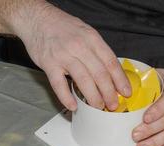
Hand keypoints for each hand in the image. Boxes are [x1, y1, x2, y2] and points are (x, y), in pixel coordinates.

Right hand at [11, 1, 130, 110]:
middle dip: (109, 92)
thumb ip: (98, 51)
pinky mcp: (49, 64)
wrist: (37, 19)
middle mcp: (80, 47)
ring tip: (98, 107)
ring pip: (83, 80)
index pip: (111, 62)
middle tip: (113, 105)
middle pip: (100, 74)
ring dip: (93, 97)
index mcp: (92, 39)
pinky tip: (74, 106)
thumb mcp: (87, 33)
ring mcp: (63, 56)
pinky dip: (66, 97)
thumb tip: (111, 73)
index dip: (120, 79)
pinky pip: (59, 84)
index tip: (126, 92)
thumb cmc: (64, 28)